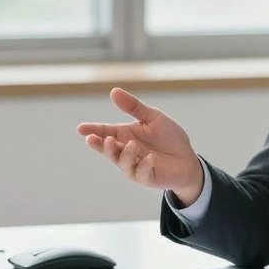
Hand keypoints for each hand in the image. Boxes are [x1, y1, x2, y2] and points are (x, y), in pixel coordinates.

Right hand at [76, 88, 203, 204]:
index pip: (105, 132)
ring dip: (125, 155)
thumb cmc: (168, 137)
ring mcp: (135, 166)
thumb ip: (134, 107)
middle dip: (102, 146)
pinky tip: (150, 158)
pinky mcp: (148, 177)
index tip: (81, 128)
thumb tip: (113, 91)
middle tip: (98, 139)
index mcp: (124, 135)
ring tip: (131, 145)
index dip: (92, 131)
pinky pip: (142, 173)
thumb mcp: (153, 117)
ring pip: (123, 163)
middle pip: (109, 150)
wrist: (188, 158)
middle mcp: (126, 152)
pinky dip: (144, 165)